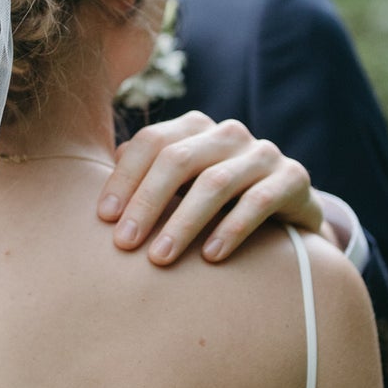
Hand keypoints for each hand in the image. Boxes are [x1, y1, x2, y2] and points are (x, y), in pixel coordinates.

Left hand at [97, 111, 325, 265]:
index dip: (124, 178)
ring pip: (215, 182)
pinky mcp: (293, 178)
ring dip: (183, 223)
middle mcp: (228, 134)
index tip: (104, 219)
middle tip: (124, 245)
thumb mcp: (179, 191)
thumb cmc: (215, 206)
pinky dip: (232, 229)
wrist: (287, 217)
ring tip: (159, 258)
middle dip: (147, 203)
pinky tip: (211, 258)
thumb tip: (93, 202)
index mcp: (194, 128)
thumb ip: (142, 184)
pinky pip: (259, 201)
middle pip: (178, 159)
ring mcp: (263, 153)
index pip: (151, 142)